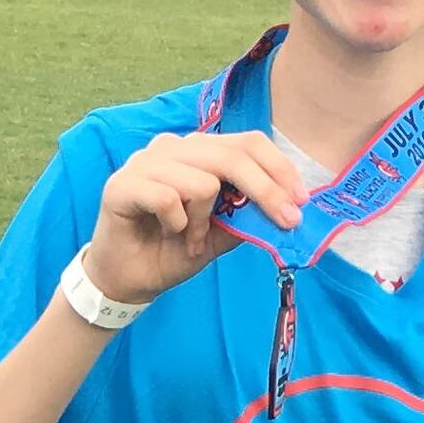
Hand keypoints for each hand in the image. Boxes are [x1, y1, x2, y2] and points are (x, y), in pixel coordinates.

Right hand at [82, 130, 308, 307]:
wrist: (126, 279)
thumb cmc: (171, 250)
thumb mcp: (220, 234)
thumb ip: (246, 214)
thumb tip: (287, 206)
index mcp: (197, 151)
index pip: (246, 143)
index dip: (278, 169)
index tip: (300, 200)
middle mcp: (172, 147)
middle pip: (232, 156)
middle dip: (265, 192)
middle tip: (286, 222)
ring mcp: (145, 162)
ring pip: (203, 181)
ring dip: (204, 222)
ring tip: (191, 239)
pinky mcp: (122, 184)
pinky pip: (169, 199)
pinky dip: (176, 224)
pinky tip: (167, 233)